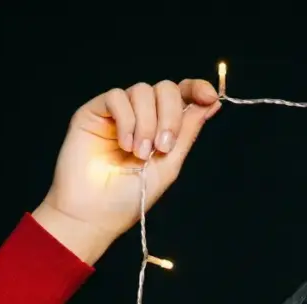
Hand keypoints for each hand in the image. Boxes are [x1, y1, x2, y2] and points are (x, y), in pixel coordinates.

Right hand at [33, 79, 220, 262]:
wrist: (95, 213)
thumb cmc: (129, 197)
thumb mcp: (169, 165)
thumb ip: (187, 133)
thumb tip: (211, 103)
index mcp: (162, 128)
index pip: (182, 96)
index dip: (196, 89)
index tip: (209, 96)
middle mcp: (141, 116)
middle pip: (165, 89)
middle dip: (171, 115)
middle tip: (163, 147)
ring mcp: (119, 112)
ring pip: (142, 90)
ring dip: (147, 124)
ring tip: (139, 154)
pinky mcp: (95, 111)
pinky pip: (117, 97)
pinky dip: (126, 121)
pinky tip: (124, 145)